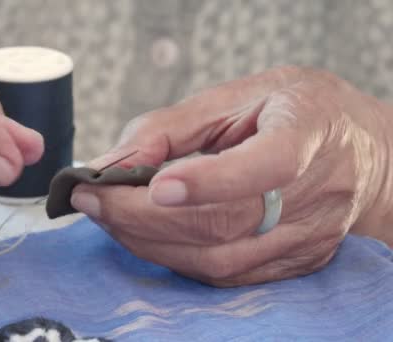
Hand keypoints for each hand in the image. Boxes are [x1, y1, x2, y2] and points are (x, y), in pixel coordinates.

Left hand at [71, 66, 392, 286]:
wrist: (354, 149)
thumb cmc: (290, 112)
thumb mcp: (233, 96)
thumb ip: (168, 128)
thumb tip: (110, 165)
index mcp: (308, 132)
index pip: (268, 165)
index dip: (211, 181)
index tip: (153, 187)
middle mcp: (316, 194)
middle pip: (226, 224)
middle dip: (143, 216)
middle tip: (91, 199)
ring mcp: (307, 237)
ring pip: (218, 259)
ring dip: (149, 241)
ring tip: (107, 214)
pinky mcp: (293, 263)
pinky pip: (223, 274)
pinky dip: (173, 256)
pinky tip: (144, 234)